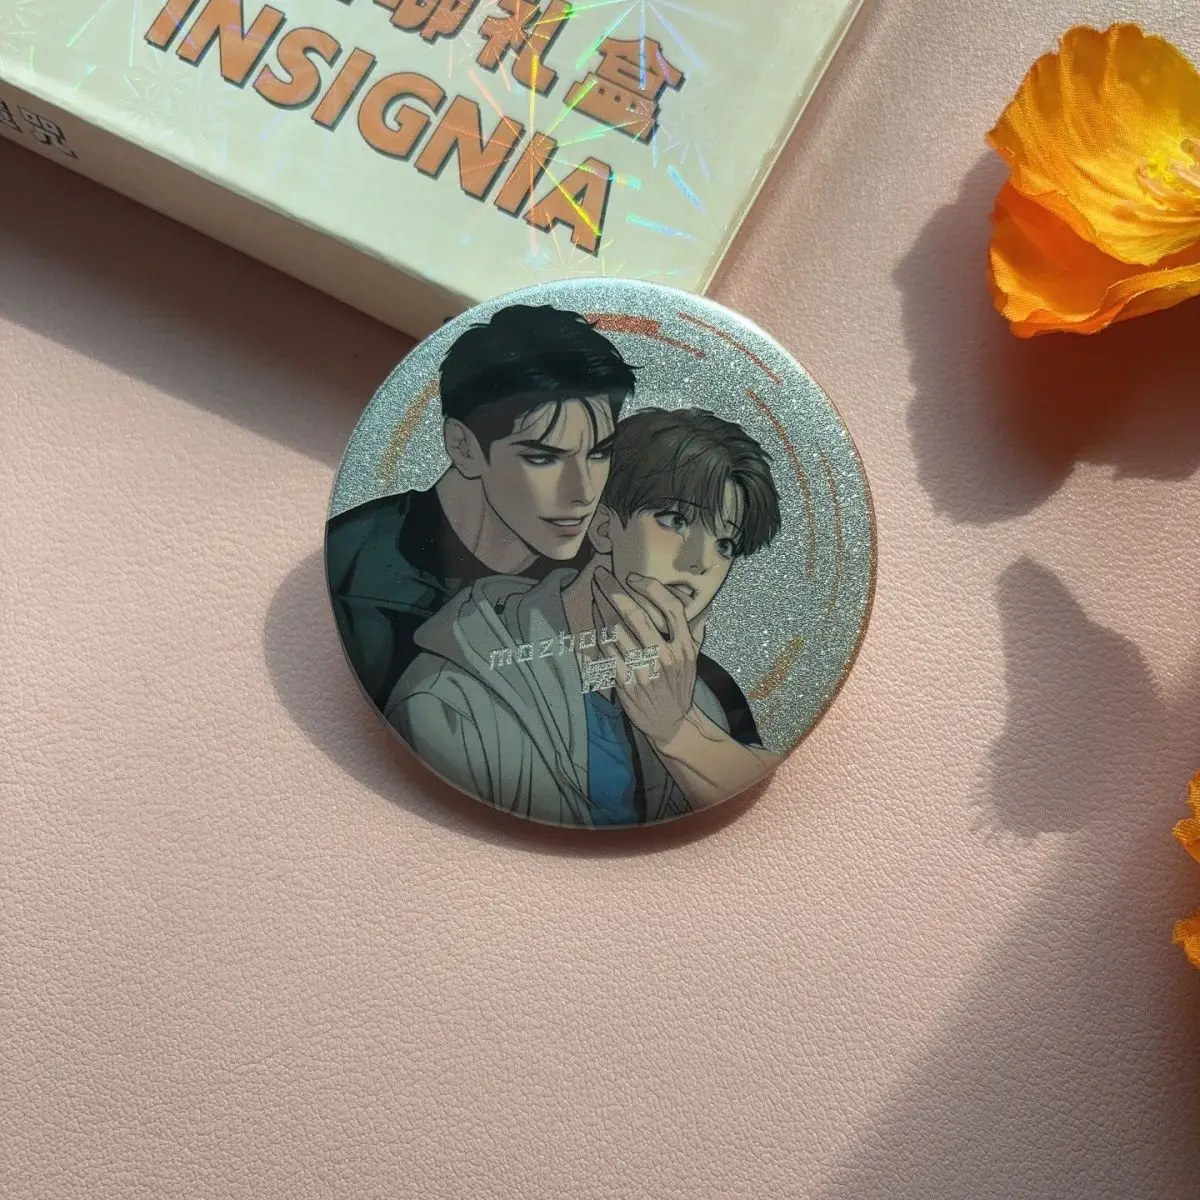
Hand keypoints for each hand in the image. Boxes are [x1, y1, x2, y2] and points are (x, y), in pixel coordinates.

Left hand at [590, 567, 704, 744]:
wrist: (670, 722)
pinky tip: (593, 626)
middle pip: (637, 616)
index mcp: (685, 647)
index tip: (633, 577)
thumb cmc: (678, 685)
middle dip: (614, 591)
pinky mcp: (626, 683)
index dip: (650, 588)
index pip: (671, 608)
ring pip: (616, 632)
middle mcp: (666, 656)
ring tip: (594, 597)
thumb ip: (689, 631)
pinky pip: (605, 653)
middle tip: (600, 575)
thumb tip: (683, 600)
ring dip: (601, 611)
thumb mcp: (692, 659)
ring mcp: (644, 670)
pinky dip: (597, 637)